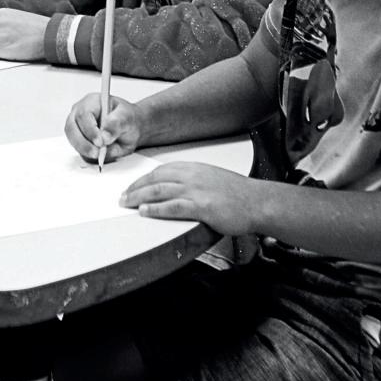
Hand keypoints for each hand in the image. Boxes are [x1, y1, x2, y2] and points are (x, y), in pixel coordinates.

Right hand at [66, 93, 142, 164]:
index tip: (100, 142)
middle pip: (71, 128)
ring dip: (84, 150)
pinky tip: (99, 154)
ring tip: (100, 155)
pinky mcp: (79, 140)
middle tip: (97, 152)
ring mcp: (77, 127)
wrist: (130, 129)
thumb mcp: (127, 117)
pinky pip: (78, 149)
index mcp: (91, 102)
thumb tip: (105, 135)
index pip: (83, 114)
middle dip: (83, 143)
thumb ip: (117, 123)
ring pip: (72, 139)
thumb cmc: (127, 118)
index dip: (90, 129)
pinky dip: (87, 155)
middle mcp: (80, 113)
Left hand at [119, 161, 254, 236]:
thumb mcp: (211, 179)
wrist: (258, 202)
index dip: (143, 179)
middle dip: (135, 188)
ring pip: (159, 191)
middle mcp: (192, 176)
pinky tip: (144, 211)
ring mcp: (196, 190)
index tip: (132, 186)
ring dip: (139, 197)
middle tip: (122, 196)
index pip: (161, 171)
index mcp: (194, 168)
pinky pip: (173, 206)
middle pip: (155, 179)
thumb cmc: (238, 193)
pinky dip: (156, 209)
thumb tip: (176, 189)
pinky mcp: (202, 206)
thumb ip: (193, 181)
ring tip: (126, 203)